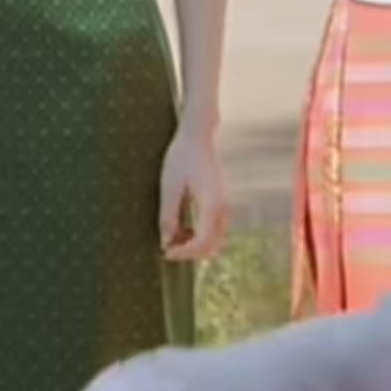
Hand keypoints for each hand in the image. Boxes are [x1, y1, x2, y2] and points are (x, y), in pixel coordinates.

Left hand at [158, 128, 225, 261]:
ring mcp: (224, 206)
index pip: (202, 242)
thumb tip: (166, 242)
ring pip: (215, 240)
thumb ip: (168, 216)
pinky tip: (182, 228)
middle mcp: (223, 208)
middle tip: (167, 249)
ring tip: (172, 237)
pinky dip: (199, 236)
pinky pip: (214, 230)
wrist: (198, 136)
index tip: (166, 252)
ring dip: (194, 245)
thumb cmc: (181, 157)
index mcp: (211, 204)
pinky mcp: (221, 204)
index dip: (184, 253)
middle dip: (190, 252)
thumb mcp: (170, 186)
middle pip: (212, 246)